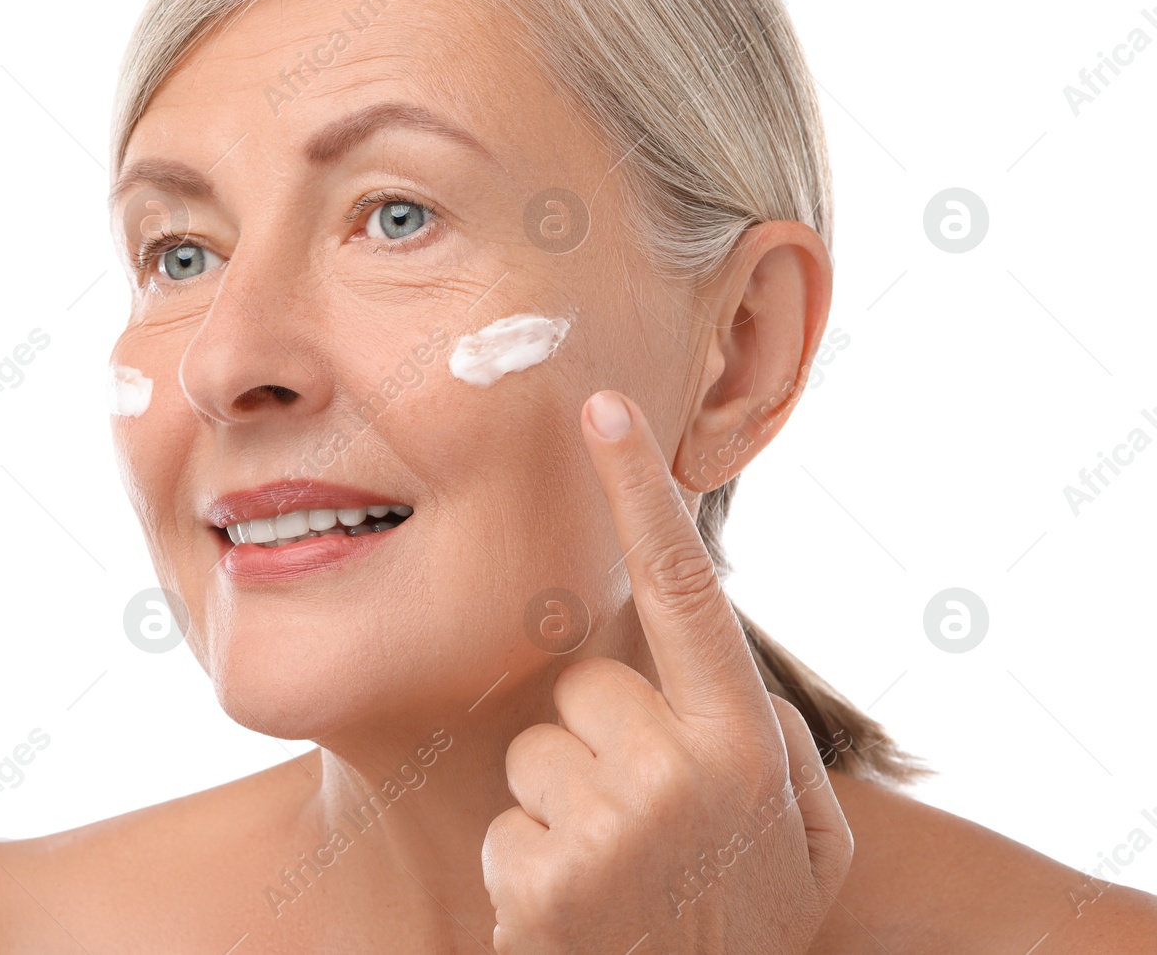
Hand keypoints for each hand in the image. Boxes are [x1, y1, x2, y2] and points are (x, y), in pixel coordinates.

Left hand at [481, 390, 852, 953]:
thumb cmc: (745, 922)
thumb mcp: (804, 836)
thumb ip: (773, 736)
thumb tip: (714, 660)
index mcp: (746, 741)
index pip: (686, 589)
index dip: (639, 489)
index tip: (600, 406)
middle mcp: (684, 771)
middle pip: (585, 683)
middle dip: (598, 738)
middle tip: (638, 823)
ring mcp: (611, 828)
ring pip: (536, 751)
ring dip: (560, 805)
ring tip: (611, 874)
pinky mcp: (540, 881)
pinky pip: (506, 824)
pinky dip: (527, 868)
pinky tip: (575, 913)